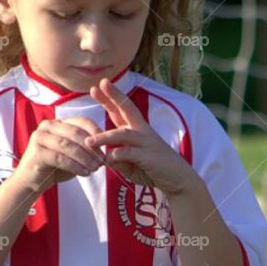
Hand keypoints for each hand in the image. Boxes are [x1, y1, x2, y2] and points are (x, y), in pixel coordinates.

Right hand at [14, 116, 106, 194]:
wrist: (31, 182)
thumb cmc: (54, 168)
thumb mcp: (72, 155)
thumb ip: (84, 149)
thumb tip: (104, 151)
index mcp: (57, 123)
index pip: (81, 121)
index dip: (96, 132)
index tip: (107, 145)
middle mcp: (47, 126)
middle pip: (75, 132)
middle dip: (91, 147)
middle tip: (102, 160)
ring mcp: (40, 138)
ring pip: (68, 145)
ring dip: (85, 158)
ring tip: (95, 168)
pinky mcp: (36, 152)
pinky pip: (60, 158)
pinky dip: (75, 166)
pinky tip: (85, 173)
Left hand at [84, 78, 196, 195]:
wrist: (177, 179)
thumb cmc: (153, 169)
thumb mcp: (131, 164)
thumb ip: (118, 158)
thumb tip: (104, 156)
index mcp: (138, 130)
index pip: (122, 111)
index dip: (111, 98)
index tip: (97, 87)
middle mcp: (143, 132)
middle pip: (127, 110)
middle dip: (113, 97)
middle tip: (97, 87)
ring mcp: (147, 143)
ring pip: (124, 134)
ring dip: (105, 137)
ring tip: (89, 141)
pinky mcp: (149, 156)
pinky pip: (130, 153)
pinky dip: (118, 155)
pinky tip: (108, 158)